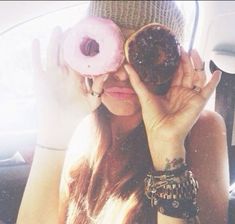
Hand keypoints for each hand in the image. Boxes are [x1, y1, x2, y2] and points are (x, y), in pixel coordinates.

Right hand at [32, 27, 106, 146]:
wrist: (61, 123)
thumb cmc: (78, 113)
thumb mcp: (92, 100)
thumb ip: (99, 87)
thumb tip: (107, 72)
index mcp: (76, 76)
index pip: (79, 58)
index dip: (82, 48)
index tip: (86, 36)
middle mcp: (64, 73)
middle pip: (66, 53)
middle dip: (69, 41)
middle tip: (73, 28)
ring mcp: (52, 74)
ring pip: (53, 54)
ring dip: (54, 42)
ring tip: (58, 29)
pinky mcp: (41, 79)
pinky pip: (37, 62)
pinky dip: (35, 52)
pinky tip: (36, 41)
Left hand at [124, 49, 220, 161]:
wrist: (162, 133)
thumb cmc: (153, 118)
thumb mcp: (144, 95)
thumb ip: (136, 80)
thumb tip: (126, 66)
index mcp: (171, 92)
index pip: (176, 73)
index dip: (176, 62)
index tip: (175, 50)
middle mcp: (182, 93)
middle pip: (186, 72)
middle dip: (186, 60)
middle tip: (183, 48)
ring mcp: (191, 97)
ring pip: (197, 76)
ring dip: (197, 64)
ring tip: (193, 52)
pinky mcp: (198, 102)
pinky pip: (209, 90)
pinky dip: (214, 81)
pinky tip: (217, 73)